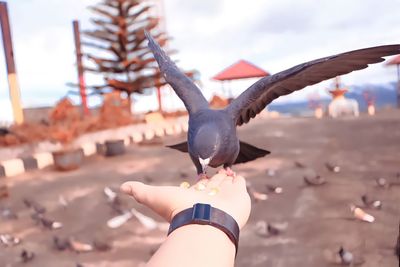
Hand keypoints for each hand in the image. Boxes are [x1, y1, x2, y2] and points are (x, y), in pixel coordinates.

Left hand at [120, 171, 250, 228]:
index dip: (199, 181)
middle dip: (213, 179)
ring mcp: (225, 197)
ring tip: (226, 171)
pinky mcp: (239, 195)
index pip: (198, 187)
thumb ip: (140, 191)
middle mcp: (209, 197)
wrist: (204, 220)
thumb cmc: (179, 210)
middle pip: (212, 185)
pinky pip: (239, 185)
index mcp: (193, 197)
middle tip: (215, 173)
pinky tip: (235, 176)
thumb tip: (122, 187)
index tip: (200, 176)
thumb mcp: (155, 197)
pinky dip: (237, 180)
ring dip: (225, 178)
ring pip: (225, 184)